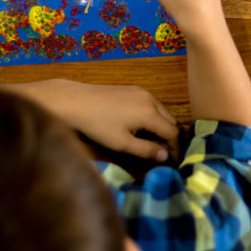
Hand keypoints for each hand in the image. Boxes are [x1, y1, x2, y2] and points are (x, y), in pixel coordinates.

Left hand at [0, 80, 179, 160]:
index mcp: (150, 113)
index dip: (176, 148)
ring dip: (162, 126)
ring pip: (162, 111)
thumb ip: (146, 150)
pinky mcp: (133, 89)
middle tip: (165, 153)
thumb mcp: (122, 143)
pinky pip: (152, 104)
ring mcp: (142, 91)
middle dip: (171, 137)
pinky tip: (142, 126)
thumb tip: (165, 156)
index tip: (173, 161)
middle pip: (171, 120)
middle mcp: (151, 99)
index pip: (173, 132)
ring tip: (154, 142)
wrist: (75, 101)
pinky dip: (154, 116)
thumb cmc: (97, 125)